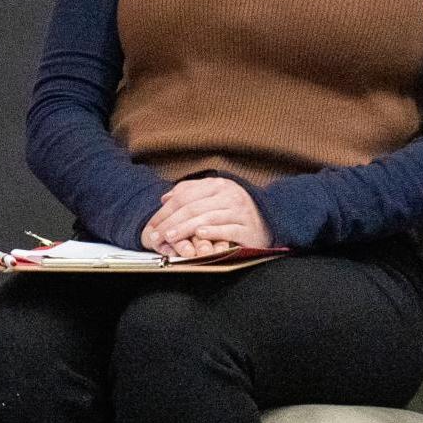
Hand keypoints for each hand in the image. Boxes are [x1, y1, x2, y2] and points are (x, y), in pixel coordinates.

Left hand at [141, 177, 270, 259]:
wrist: (270, 220)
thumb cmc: (234, 210)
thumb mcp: (213, 196)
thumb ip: (189, 192)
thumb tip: (165, 198)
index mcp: (218, 185)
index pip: (185, 196)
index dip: (165, 211)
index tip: (151, 226)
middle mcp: (230, 195)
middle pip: (193, 207)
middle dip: (170, 222)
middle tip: (155, 235)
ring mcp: (241, 211)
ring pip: (207, 218)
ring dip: (185, 228)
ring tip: (170, 237)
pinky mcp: (249, 228)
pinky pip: (228, 230)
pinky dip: (213, 232)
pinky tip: (199, 235)